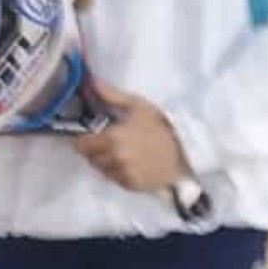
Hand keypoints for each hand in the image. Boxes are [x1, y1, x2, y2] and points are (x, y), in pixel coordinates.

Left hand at [72, 82, 189, 192]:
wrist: (187, 152)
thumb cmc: (162, 126)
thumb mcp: (138, 106)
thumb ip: (110, 95)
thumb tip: (89, 82)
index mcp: (112, 138)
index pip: (81, 143)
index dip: (79, 138)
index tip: (84, 133)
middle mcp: (113, 158)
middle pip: (89, 157)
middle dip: (92, 148)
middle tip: (104, 140)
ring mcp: (122, 174)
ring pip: (100, 168)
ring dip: (103, 160)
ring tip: (118, 150)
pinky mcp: (130, 186)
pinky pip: (114, 178)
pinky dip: (116, 171)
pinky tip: (129, 161)